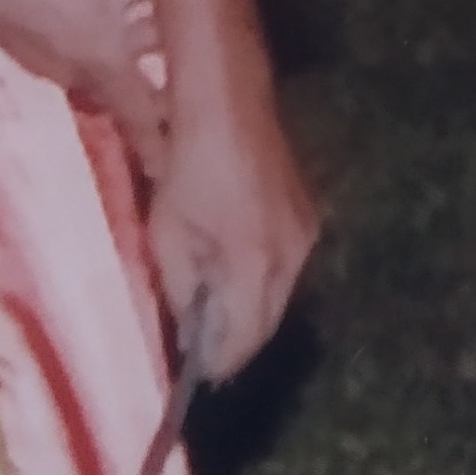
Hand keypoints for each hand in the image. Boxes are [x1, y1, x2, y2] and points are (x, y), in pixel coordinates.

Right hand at [0, 0, 167, 167]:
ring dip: (124, 52)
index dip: (161, 142)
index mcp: (106, 59)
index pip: (142, 113)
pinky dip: (97, 34)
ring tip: (152, 33)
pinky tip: (103, 2)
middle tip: (180, 87)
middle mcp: (77, 68)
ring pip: (96, 65)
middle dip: (150, 90)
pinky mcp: (19, 35)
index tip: (176, 170)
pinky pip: (71, 46)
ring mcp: (43, 55)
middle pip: (121, 89)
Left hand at [139, 0, 318, 381]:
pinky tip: (225, 267)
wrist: (228, 95)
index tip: (189, 380)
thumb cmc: (190, 162)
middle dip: (233, 340)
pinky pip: (279, 265)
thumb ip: (185, 290)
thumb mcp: (169, 234)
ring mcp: (306, 232)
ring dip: (244, 308)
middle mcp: (295, 257)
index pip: (242, 342)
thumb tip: (193, 333)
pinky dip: (254, 279)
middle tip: (195, 350)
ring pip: (276, 294)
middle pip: (266, 323)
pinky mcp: (304, 212)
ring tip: (205, 309)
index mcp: (260, 266)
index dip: (215, 365)